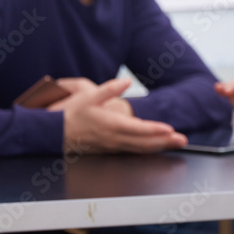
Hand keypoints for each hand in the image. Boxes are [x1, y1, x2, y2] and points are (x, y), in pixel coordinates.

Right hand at [56, 78, 186, 153]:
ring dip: (159, 147)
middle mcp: (113, 139)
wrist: (51, 134)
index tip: (169, 129)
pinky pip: (132, 151)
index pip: (137, 129)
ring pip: (140, 149)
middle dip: (165, 142)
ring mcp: (112, 146)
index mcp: (109, 125)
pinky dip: (147, 150)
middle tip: (183, 140)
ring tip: (176, 144)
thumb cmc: (68, 114)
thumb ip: (109, 88)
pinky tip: (157, 147)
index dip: (154, 130)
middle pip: (144, 143)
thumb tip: (127, 81)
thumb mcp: (87, 96)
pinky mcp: (110, 150)